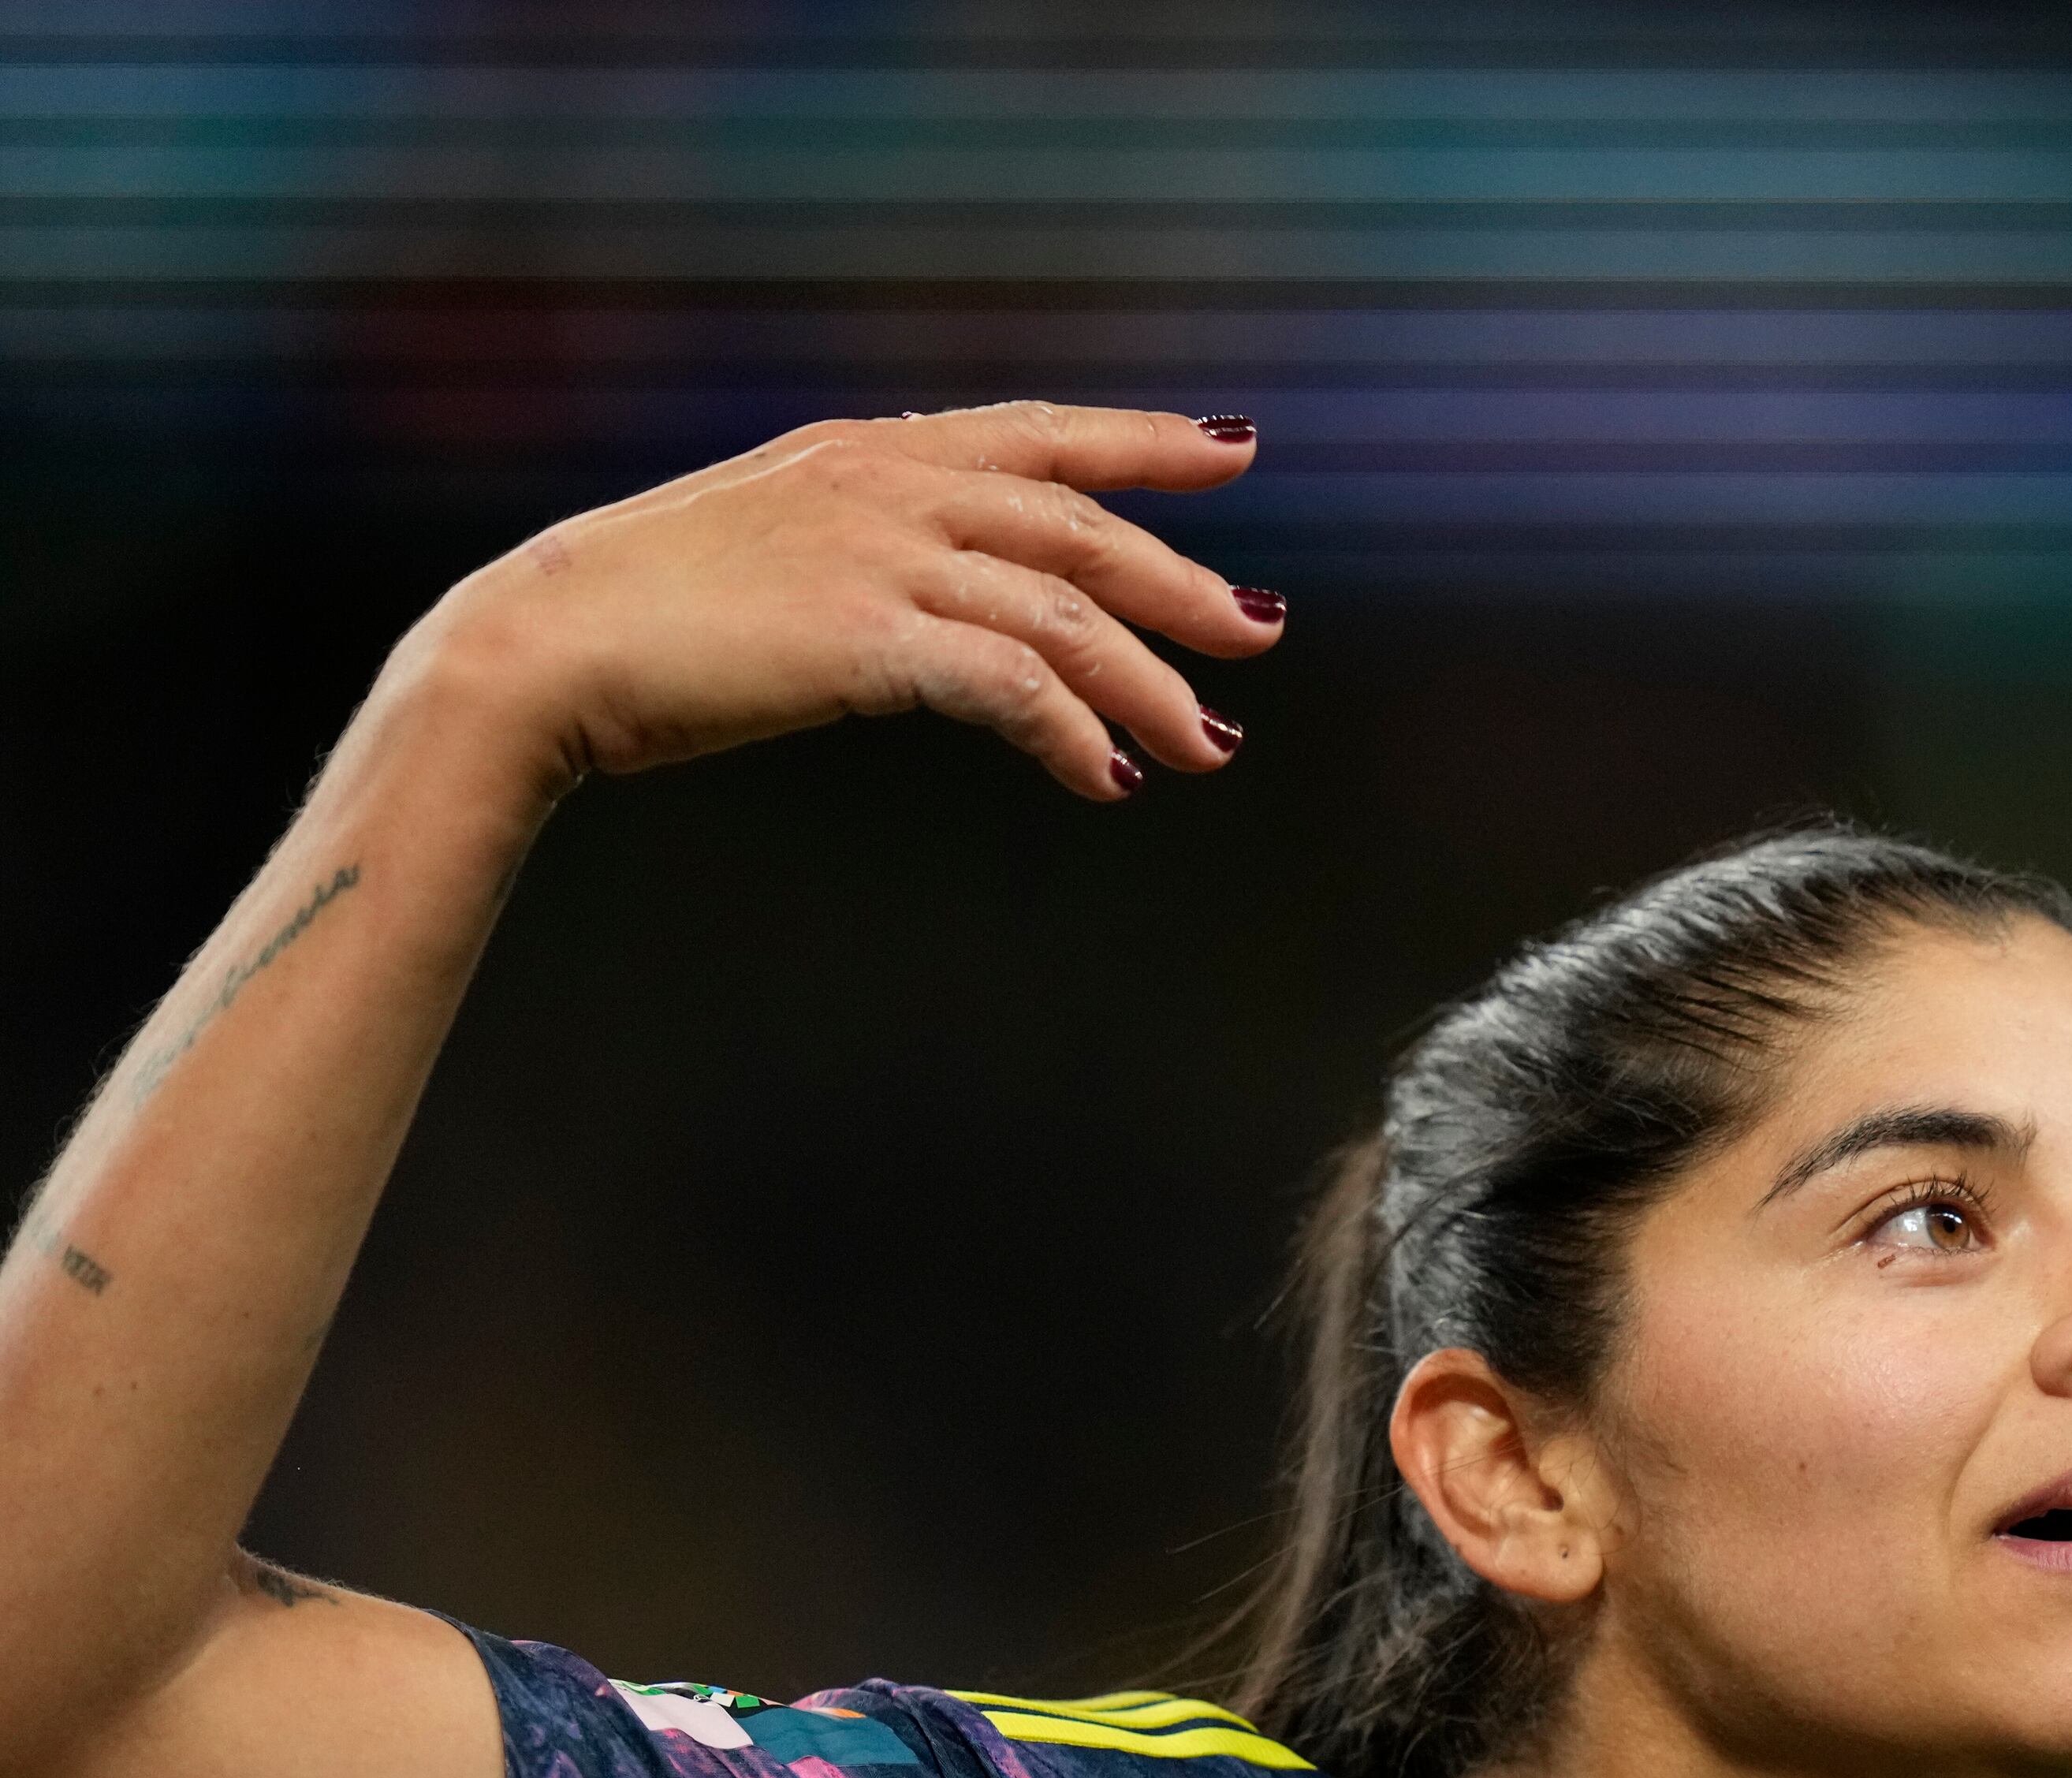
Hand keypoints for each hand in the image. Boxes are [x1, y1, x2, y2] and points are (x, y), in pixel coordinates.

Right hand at [410, 401, 1282, 802]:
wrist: (541, 645)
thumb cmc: (643, 615)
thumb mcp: (772, 547)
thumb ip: (865, 549)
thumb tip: (939, 602)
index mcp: (867, 453)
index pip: (1040, 435)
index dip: (1146, 443)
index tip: (1232, 451)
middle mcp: (888, 489)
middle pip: (1081, 528)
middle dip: (1181, 584)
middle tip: (1259, 634)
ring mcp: (879, 559)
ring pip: (1066, 616)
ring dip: (1151, 686)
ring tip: (1208, 745)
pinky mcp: (865, 641)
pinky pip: (1010, 686)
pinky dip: (1072, 734)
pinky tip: (1107, 777)